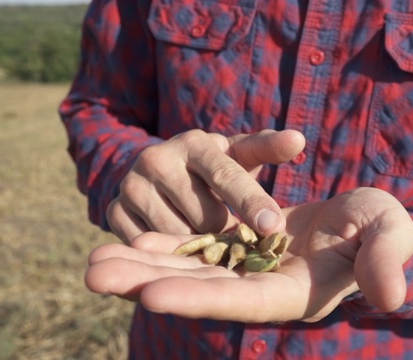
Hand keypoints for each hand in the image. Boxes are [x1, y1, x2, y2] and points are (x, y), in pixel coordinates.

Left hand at [86, 188, 412, 321]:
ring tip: (94, 261)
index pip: (241, 301)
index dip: (199, 299)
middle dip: (148, 283)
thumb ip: (385, 261)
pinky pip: (194, 249)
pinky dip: (162, 246)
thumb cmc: (384, 230)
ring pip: (188, 270)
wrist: (366, 221)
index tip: (151, 295)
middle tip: (94, 274)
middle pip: (199, 290)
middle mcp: (260, 287)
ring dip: (142, 266)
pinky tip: (126, 237)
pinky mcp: (238, 248)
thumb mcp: (389, 237)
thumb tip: (390, 295)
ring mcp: (246, 268)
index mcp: (293, 293)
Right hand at [107, 129, 305, 242]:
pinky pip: (150, 247)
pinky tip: (176, 241)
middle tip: (227, 229)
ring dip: (197, 244)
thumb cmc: (213, 167)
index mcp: (195, 143)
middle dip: (223, 231)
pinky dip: (169, 251)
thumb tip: (298, 138)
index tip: (274, 228)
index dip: (252, 202)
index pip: (227, 175)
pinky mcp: (113, 211)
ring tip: (202, 233)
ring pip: (177, 237)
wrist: (160, 171)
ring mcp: (131, 185)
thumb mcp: (239, 154)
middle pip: (204, 217)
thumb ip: (268, 148)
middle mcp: (157, 159)